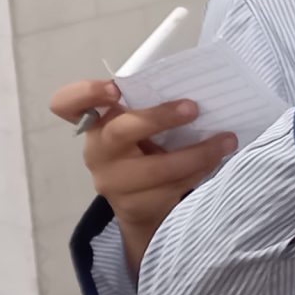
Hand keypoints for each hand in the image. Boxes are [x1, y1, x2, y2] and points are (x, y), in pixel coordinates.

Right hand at [51, 77, 235, 276]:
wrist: (142, 204)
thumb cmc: (144, 148)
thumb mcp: (140, 125)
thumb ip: (151, 106)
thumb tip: (199, 87)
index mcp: (96, 122)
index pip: (68, 104)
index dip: (86, 93)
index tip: (115, 89)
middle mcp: (98, 151)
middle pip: (119, 133)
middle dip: (159, 118)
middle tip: (193, 107)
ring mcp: (113, 182)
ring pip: (156, 168)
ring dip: (198, 153)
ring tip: (226, 140)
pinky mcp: (134, 206)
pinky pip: (172, 187)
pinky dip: (199, 171)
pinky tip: (215, 160)